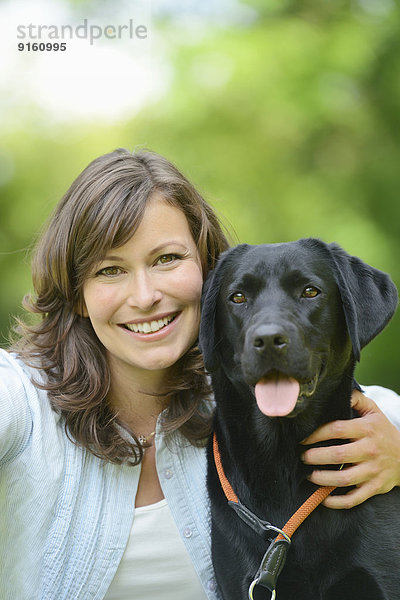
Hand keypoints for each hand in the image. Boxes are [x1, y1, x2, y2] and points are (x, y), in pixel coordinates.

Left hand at [300, 390, 399, 508]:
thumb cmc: (383, 432)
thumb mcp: (373, 411)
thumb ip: (356, 399)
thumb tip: (340, 390)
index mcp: (366, 429)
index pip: (336, 429)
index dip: (316, 434)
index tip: (303, 439)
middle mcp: (370, 450)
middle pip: (337, 455)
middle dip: (315, 457)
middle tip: (302, 457)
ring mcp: (373, 471)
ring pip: (344, 479)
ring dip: (322, 479)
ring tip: (309, 475)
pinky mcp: (375, 487)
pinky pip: (354, 498)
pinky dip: (337, 501)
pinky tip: (324, 498)